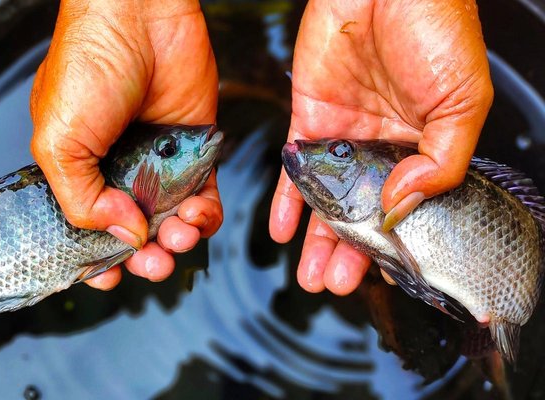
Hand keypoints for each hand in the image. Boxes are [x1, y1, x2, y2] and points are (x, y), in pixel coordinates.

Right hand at [30, 0, 220, 289]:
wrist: (138, 17)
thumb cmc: (87, 67)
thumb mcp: (59, 141)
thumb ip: (80, 199)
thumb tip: (123, 234)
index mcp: (79, 174)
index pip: (87, 232)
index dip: (97, 262)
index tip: (108, 277)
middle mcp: (119, 173)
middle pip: (134, 236)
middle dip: (144, 259)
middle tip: (152, 263)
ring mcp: (159, 164)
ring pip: (172, 223)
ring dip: (177, 241)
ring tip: (176, 235)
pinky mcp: (195, 151)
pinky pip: (205, 198)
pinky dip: (206, 217)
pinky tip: (198, 215)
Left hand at [270, 0, 492, 294]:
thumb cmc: (436, 26)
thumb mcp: (463, 100)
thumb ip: (441, 160)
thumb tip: (404, 204)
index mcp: (421, 147)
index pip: (404, 208)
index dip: (391, 243)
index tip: (378, 272)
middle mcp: (380, 146)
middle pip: (360, 212)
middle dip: (346, 252)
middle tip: (332, 284)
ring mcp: (343, 134)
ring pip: (326, 198)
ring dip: (317, 239)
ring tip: (310, 275)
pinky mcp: (310, 116)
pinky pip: (295, 167)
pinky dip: (286, 199)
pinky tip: (282, 230)